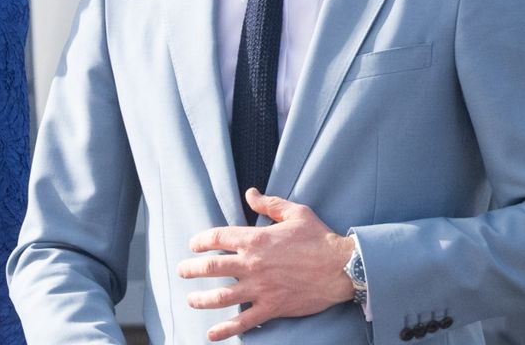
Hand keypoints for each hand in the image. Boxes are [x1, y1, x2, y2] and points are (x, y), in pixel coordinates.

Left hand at [177, 188, 356, 341]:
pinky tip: (211, 334)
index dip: (200, 241)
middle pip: (211, 268)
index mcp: (255, 239)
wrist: (342, 268)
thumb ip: (269, 203)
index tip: (193, 245)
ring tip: (191, 300)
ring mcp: (260, 288)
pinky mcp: (271, 307)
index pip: (216, 238)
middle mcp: (252, 264)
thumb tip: (250, 193)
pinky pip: (243, 322)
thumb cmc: (319, 239)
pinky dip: (225, 329)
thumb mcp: (295, 213)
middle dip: (191, 270)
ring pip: (221, 296)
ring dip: (201, 299)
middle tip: (182, 271)